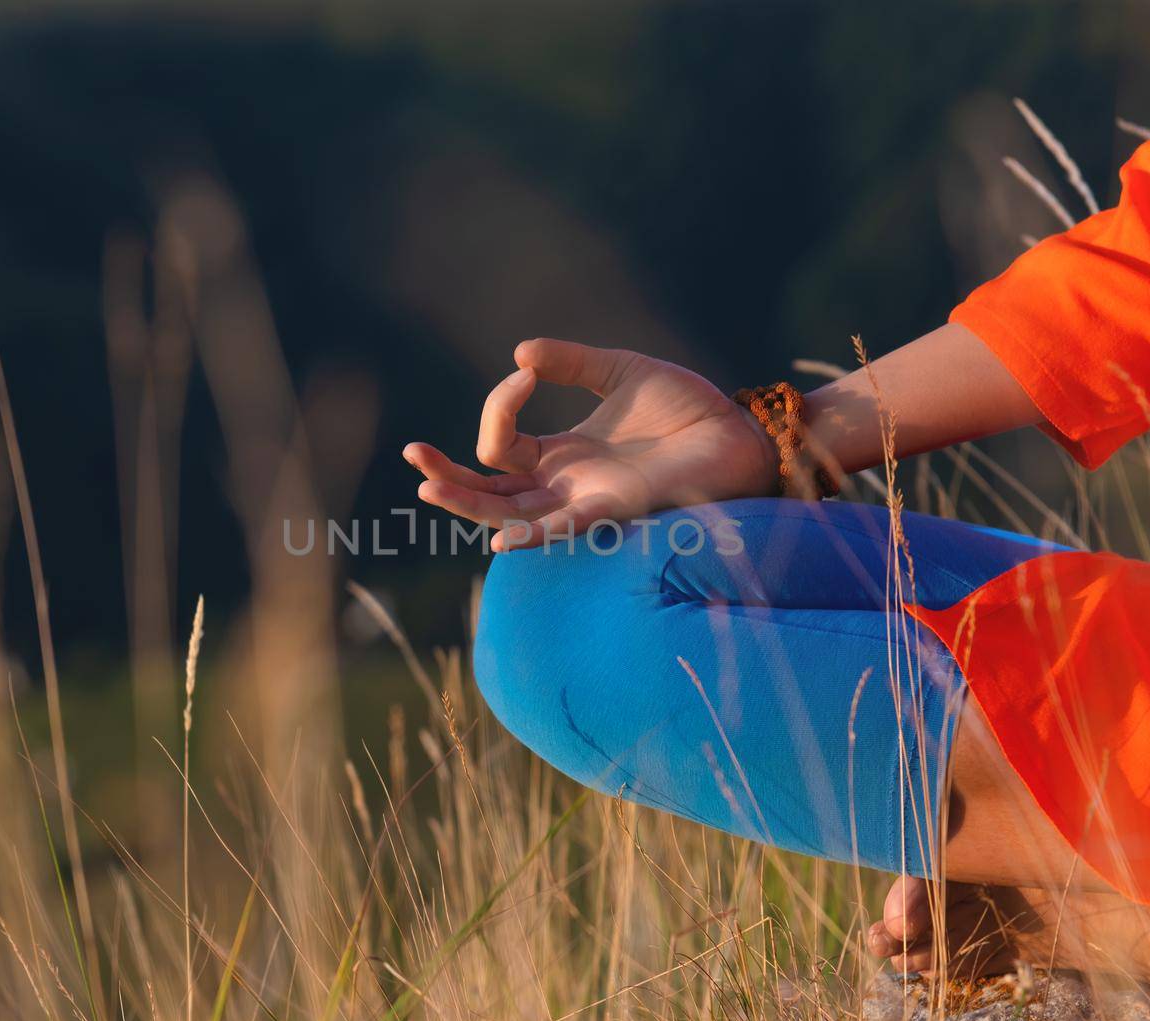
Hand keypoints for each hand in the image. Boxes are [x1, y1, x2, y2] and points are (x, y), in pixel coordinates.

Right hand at [404, 338, 777, 550]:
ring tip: (427, 485)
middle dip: (446, 475)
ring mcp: (584, 502)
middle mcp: (564, 485)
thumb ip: (571, 362)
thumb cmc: (685, 408)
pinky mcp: (615, 511)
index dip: (498, 407)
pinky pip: (565, 530)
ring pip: (509, 515)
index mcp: (561, 455)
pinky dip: (532, 536)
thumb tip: (520, 353)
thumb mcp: (618, 371)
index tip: (524, 373)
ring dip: (468, 504)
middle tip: (411, 455)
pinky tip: (501, 539)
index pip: (500, 443)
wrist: (737, 431)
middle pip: (488, 492)